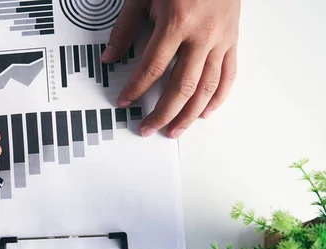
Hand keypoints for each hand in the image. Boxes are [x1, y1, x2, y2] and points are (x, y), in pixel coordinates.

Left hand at [102, 0, 239, 137]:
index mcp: (177, 22)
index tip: (124, 103)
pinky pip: (228, 74)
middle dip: (162, 112)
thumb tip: (109, 59)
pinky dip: (218, 97)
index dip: (136, 89)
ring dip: (189, 114)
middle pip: (181, 86)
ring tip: (174, 131)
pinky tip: (206, 113)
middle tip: (147, 129)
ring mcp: (221, 39)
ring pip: (206, 87)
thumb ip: (125, 29)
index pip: (152, 68)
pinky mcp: (233, 39)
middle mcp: (202, 35)